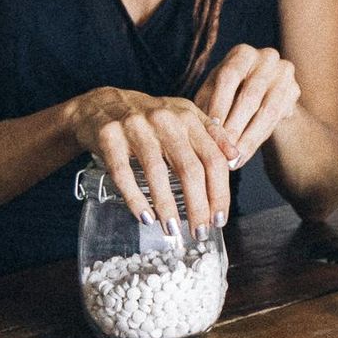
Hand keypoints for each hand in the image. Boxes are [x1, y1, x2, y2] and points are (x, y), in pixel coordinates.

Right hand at [67, 86, 232, 234]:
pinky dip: (135, 198)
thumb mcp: (184, 117)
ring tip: (173, 230)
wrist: (102, 105)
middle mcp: (165, 119)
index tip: (219, 219)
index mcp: (188, 117)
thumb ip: (211, 135)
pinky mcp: (109, 137)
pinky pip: (123, 173)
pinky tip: (145, 217)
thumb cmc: (150, 118)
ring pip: (157, 172)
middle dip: (198, 206)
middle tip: (198, 232)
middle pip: (189, 168)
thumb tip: (234, 159)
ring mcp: (135, 127)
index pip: (213, 159)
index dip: (219, 192)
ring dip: (167, 206)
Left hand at [194, 44, 301, 167]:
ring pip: (267, 111)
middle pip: (251, 95)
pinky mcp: (295, 91)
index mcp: (242, 53)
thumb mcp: (213, 92)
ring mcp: (284, 74)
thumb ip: (206, 106)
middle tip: (224, 149)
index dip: (220, 103)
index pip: (230, 76)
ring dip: (249, 138)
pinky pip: (277, 120)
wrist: (262, 92)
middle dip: (235, 125)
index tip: (211, 129)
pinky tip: (245, 154)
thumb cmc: (229, 92)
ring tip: (235, 158)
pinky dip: (259, 140)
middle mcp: (267, 58)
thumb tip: (202, 132)